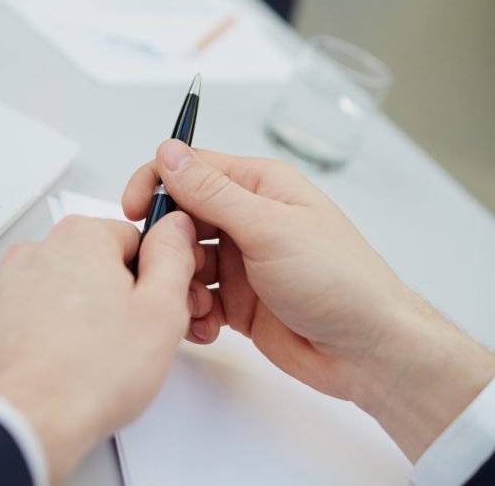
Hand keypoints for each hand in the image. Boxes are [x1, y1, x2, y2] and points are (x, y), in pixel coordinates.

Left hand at [0, 214, 208, 483]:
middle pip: (98, 262)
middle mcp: (38, 250)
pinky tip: (62, 362)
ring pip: (65, 289)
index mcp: (81, 237)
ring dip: (82, 314)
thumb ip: (173, 256)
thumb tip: (174, 230)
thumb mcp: (161, 311)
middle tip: (127, 340)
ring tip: (91, 357)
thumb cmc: (83, 377)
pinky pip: (33, 313)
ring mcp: (8, 283)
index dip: (154, 277)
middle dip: (117, 296)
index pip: (135, 239)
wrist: (18, 424)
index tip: (153, 306)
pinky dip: (49, 332)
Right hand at [123, 140, 494, 461]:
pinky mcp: (238, 298)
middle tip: (169, 267)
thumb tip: (169, 152)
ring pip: (185, 259)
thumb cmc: (338, 280)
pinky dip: (193, 311)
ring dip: (181, 281)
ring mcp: (242, 259)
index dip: (158, 184)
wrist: (368, 352)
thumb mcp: (269, 228)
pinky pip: (197, 295)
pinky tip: (208, 326)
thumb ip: (212, 191)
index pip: (191, 168)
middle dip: (167, 243)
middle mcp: (248, 218)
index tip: (135, 209)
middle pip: (182, 216)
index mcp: (259, 186)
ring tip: (198, 305)